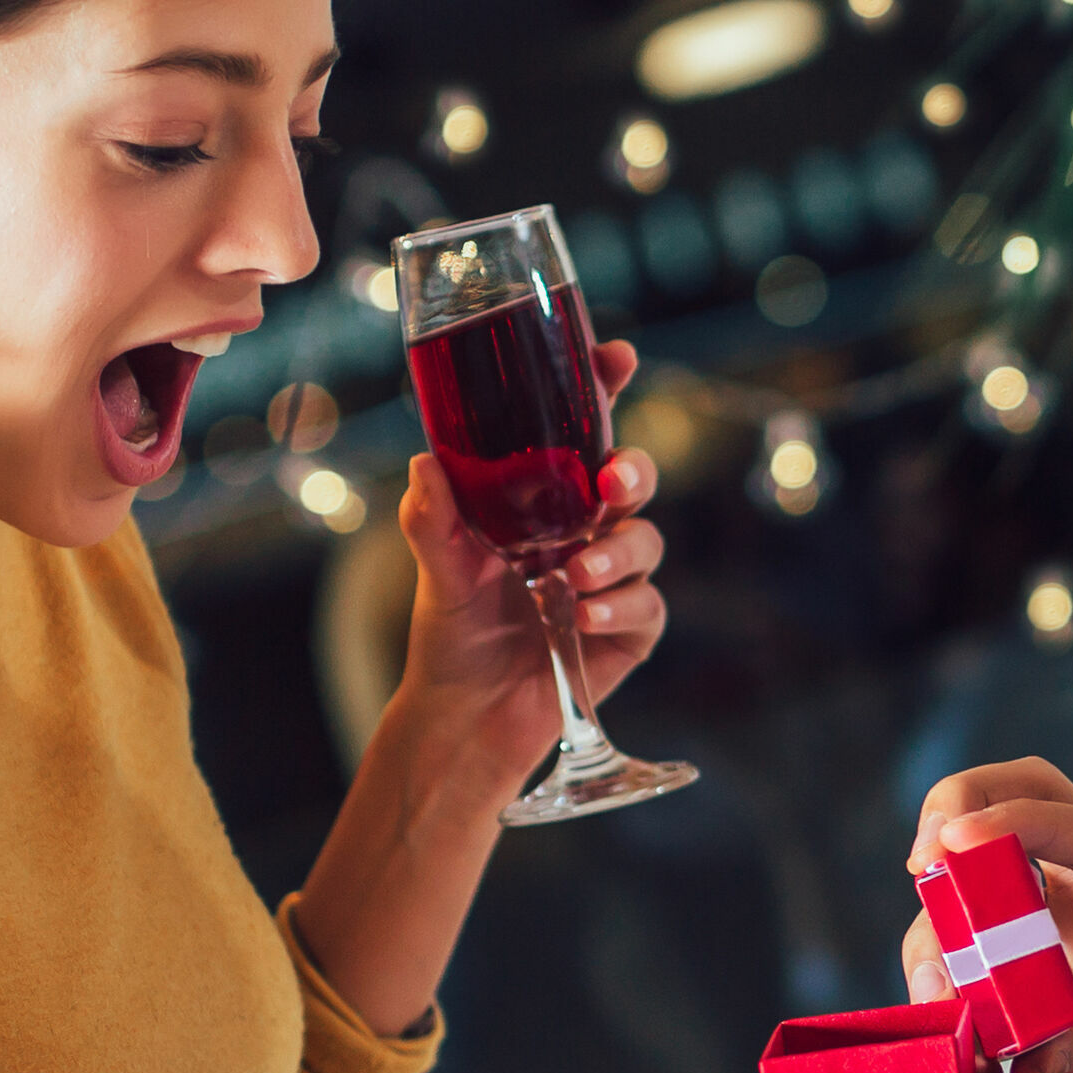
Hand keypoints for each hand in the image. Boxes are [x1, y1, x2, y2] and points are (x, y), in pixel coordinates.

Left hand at [387, 339, 665, 790]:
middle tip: (611, 484)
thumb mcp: (437, 570)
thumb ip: (432, 518)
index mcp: (544, 500)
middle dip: (634, 472)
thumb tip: (424, 463)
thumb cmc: (452, 632)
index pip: (583, 432)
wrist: (465, 714)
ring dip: (618, 552)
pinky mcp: (629, 630)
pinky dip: (620, 606)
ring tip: (575, 577)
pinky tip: (582, 618)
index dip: (604, 389)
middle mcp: (585, 530)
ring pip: (647, 541)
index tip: (615, 358)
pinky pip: (649, 605)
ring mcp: (613, 579)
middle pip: (633, 479)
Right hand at [907, 764, 1072, 1072]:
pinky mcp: (1048, 978)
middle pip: (1043, 806)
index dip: (1019, 823)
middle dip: (971, 812)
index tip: (949, 838)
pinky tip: (938, 1011)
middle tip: (920, 859)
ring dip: (950, 914)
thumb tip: (1018, 1062)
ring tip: (934, 991)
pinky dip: (952, 964)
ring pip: (998, 878)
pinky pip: (984, 944)